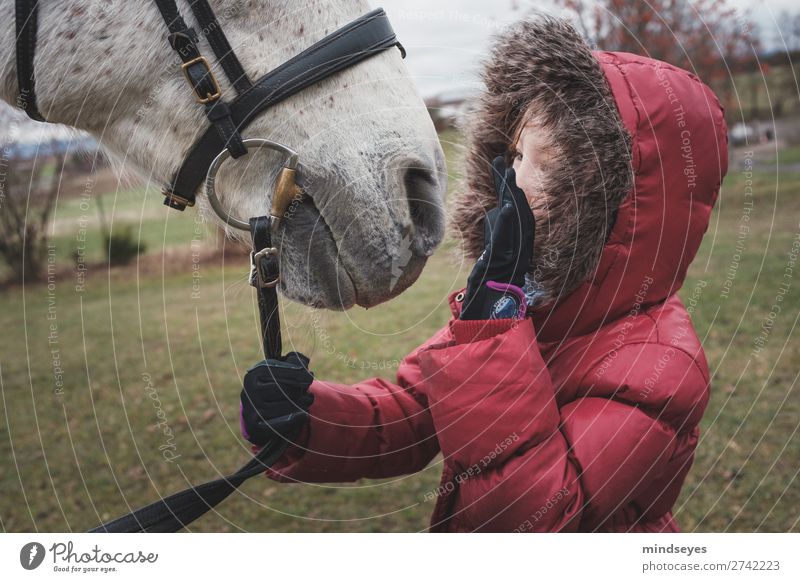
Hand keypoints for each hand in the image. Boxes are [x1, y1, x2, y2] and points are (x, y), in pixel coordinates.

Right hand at [239, 351, 314, 445]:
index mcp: (256, 372)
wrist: (257, 412)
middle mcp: (250, 390)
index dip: (302, 374)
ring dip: (302, 405)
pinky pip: (282, 424)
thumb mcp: (282, 370)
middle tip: (306, 394)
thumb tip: (304, 362)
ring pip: (289, 406)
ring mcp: (252, 410)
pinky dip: (296, 420)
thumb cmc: (274, 386)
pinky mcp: (256, 427)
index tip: (310, 377)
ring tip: (304, 402)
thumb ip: (295, 361)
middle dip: (302, 391)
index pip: (285, 371)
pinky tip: (304, 415)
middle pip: (289, 390)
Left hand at [460, 156, 534, 319]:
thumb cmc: (490, 279)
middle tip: (501, 162)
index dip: (512, 189)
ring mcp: (517, 249)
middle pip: (519, 207)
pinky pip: (509, 231)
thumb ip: (498, 229)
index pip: (519, 210)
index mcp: (521, 241)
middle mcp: (523, 244)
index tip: (505, 169)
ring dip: (509, 192)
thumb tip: (498, 210)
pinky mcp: (507, 255)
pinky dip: (507, 216)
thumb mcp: (494, 248)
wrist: (491, 304)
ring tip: (503, 171)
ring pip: (516, 215)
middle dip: (510, 184)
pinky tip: (505, 200)